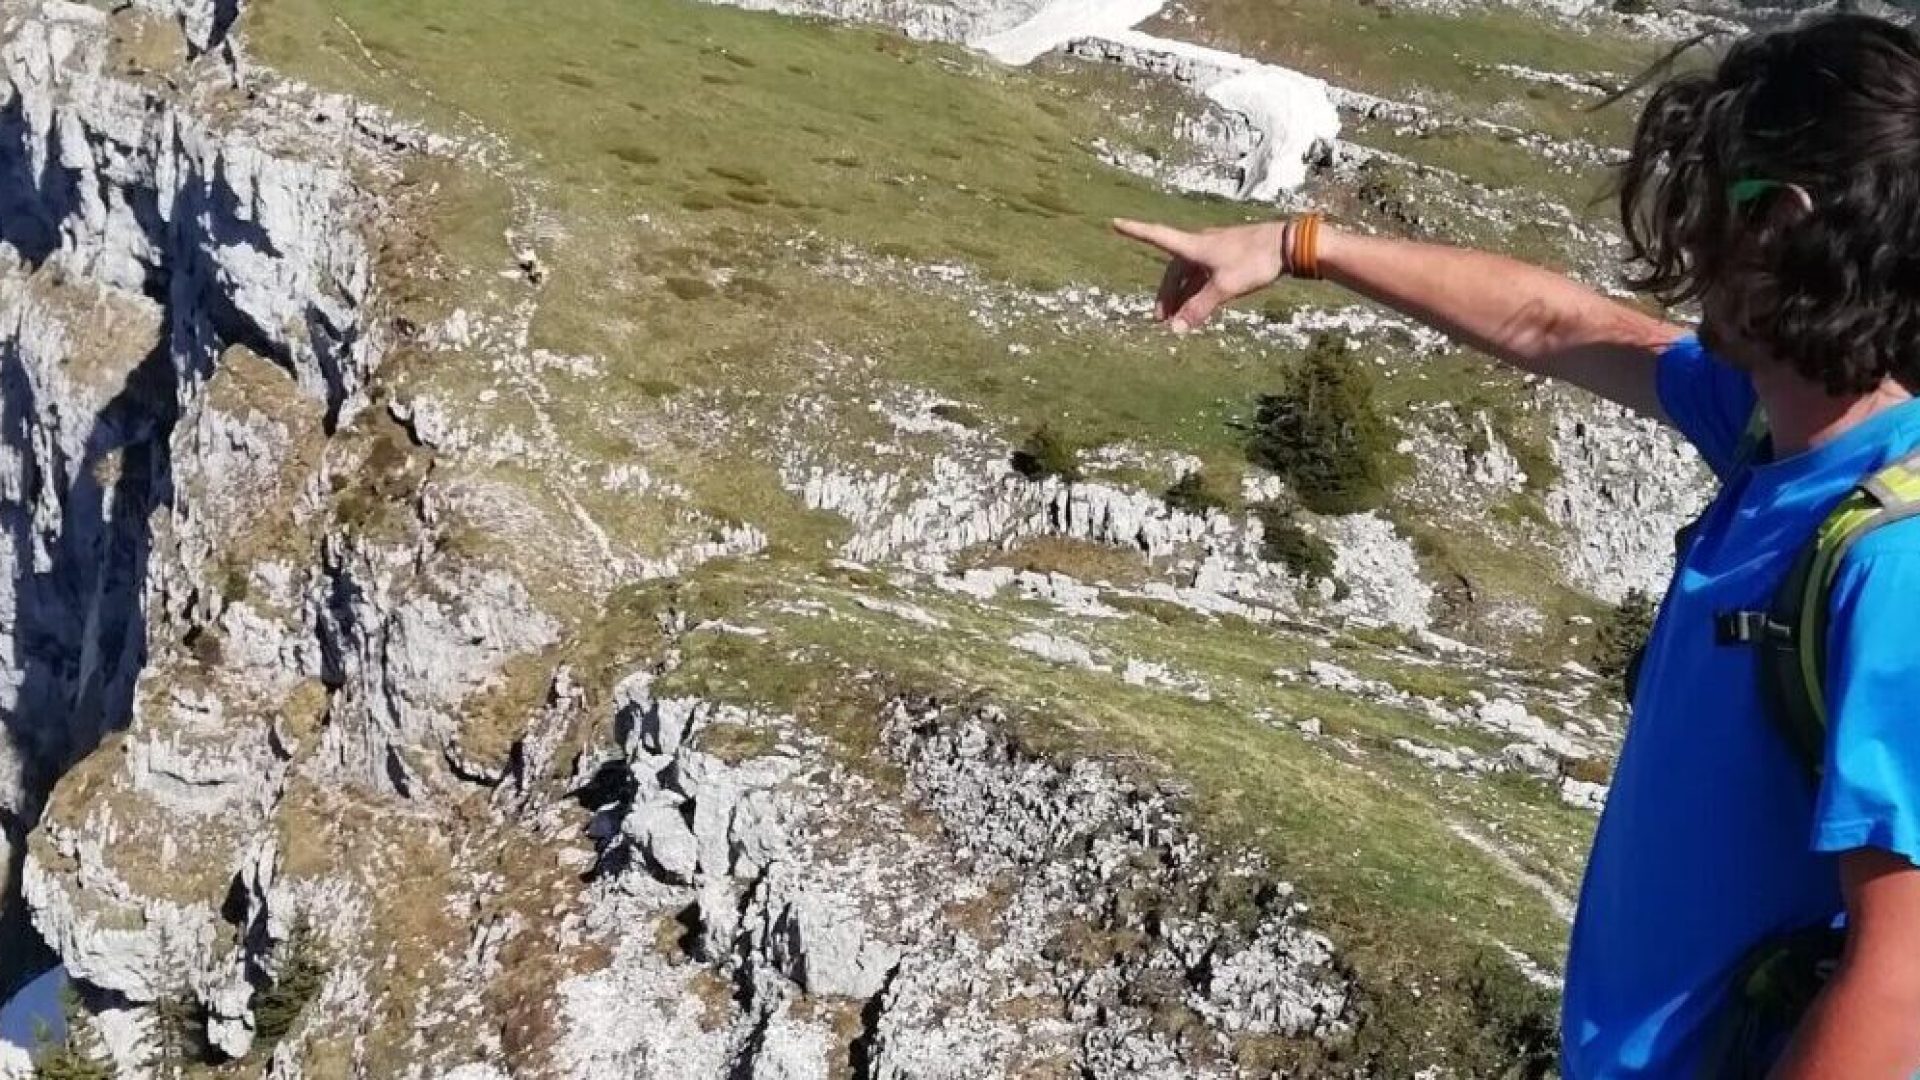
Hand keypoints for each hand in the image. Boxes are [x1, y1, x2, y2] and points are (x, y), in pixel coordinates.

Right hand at [1112, 218, 1288, 332]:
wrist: (1288, 245)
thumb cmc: (1255, 261)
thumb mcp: (1224, 288)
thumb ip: (1198, 309)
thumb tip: (1175, 330)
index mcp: (1194, 246)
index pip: (1157, 237)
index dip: (1135, 231)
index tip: (1115, 222)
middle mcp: (1201, 244)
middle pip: (1174, 269)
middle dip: (1166, 293)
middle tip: (1161, 318)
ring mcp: (1215, 250)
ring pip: (1189, 274)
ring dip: (1182, 295)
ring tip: (1179, 318)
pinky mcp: (1229, 256)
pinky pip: (1203, 274)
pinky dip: (1197, 290)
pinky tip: (1200, 305)